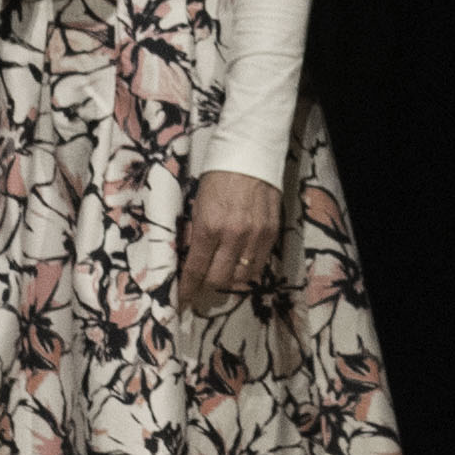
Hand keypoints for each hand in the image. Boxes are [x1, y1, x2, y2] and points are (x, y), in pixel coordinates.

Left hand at [181, 168, 285, 310]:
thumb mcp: (197, 204)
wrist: (249, 154)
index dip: (188, 289)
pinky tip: (240, 262)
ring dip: (229, 279)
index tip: (182, 300)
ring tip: (222, 272)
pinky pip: (260, 264)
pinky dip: (248, 268)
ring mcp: (256, 235)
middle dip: (207, 285)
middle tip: (201, 283)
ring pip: (242, 277)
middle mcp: (234, 235)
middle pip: (219, 280)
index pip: (196, 269)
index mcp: (209, 226)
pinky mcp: (272, 232)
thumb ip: (196, 233)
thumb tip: (192, 258)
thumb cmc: (216, 177)